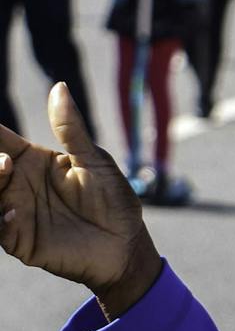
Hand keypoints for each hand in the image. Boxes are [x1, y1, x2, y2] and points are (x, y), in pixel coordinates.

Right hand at [0, 84, 160, 318]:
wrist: (126, 243)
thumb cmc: (112, 199)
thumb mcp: (94, 161)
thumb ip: (71, 129)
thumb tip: (59, 86)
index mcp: (31, 162)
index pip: (0, 141)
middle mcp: (17, 185)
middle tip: (3, 156)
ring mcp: (16, 212)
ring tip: (4, 167)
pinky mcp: (21, 240)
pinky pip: (0, 230)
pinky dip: (2, 220)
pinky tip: (13, 211)